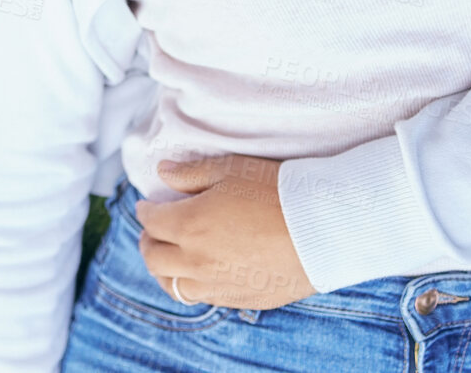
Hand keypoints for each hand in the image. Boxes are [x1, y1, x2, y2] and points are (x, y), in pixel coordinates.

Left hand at [134, 154, 315, 310]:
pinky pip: (203, 298)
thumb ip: (190, 173)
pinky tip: (198, 274)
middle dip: (148, 241)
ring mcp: (218, 285)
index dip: (145, 210)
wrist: (324, 228)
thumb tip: (163, 172)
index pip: (151, 221)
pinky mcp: (241, 300)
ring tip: (168, 256)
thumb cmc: (277, 191)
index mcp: (189, 224)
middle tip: (153, 231)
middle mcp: (197, 260)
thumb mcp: (230, 170)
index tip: (148, 205)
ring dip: (164, 269)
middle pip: (153, 257)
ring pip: (173, 285)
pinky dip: (191, 285)